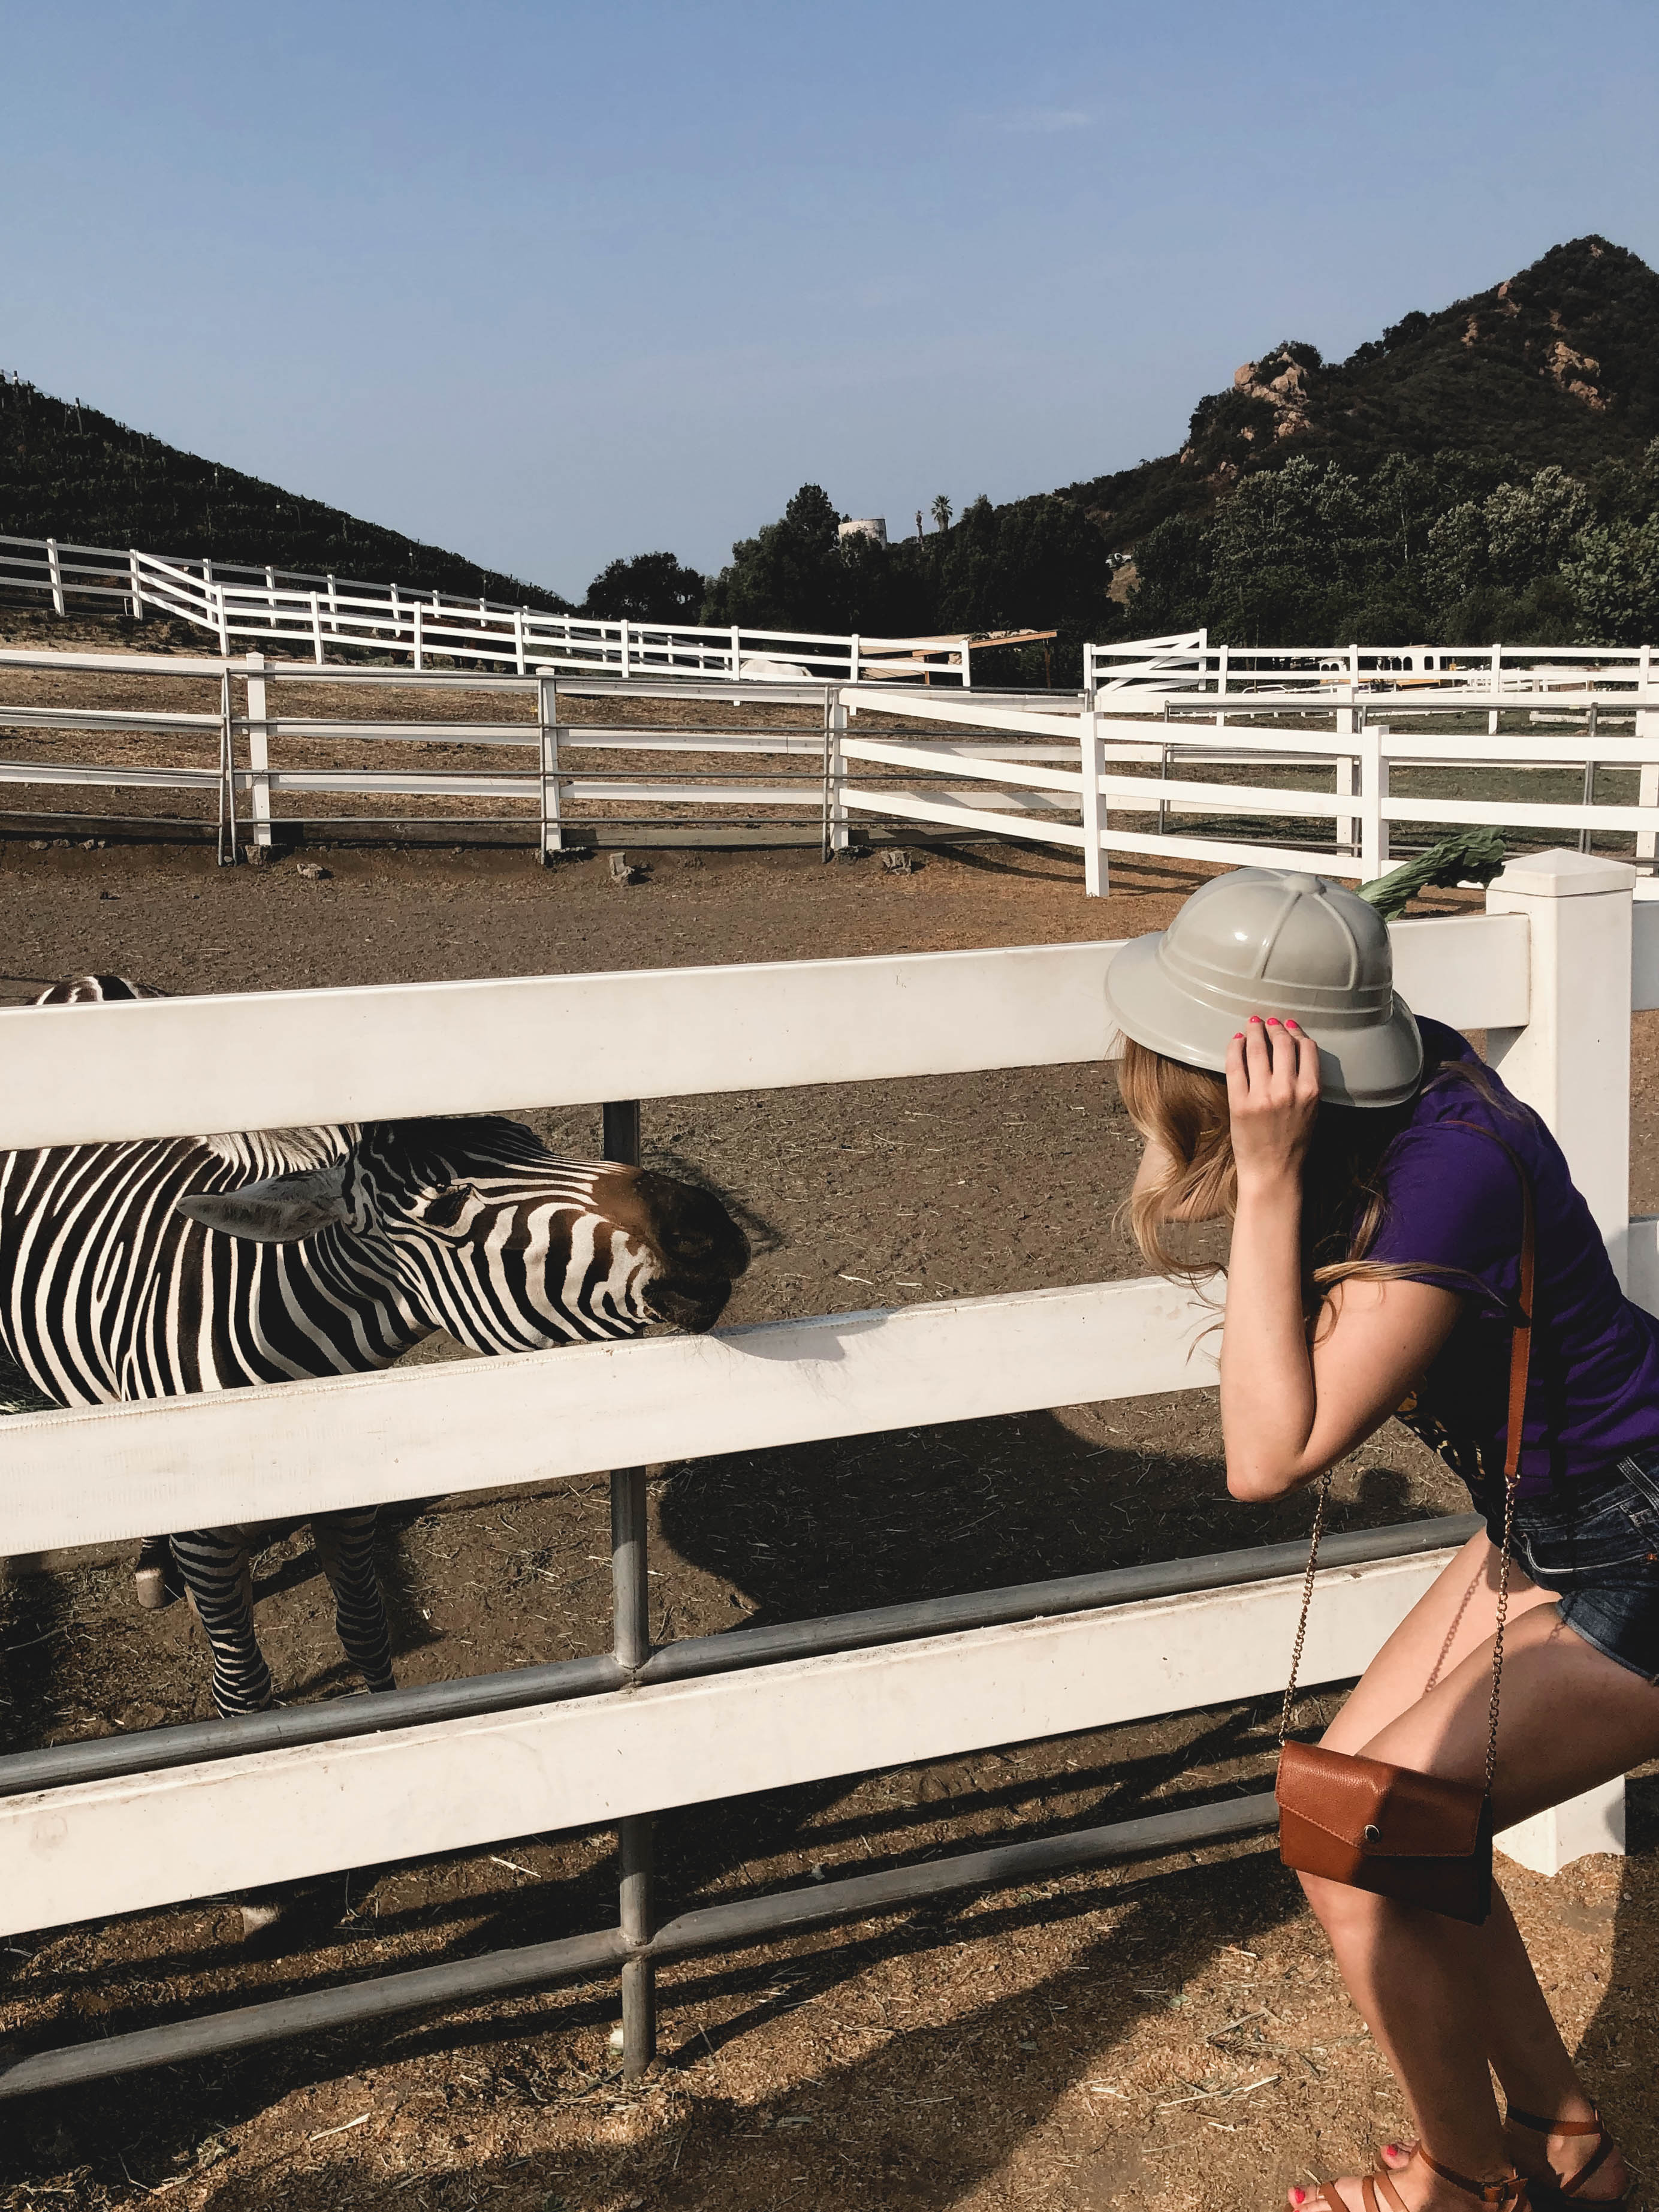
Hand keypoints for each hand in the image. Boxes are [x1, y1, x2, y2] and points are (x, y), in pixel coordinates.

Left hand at [1226, 1016, 1320, 1194]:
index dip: (1297, 1032)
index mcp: (1311, 1091)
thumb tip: (1295, 1053)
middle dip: (1274, 1028)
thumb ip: (1306, 1083)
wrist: (1273, 1172)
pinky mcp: (1239, 1102)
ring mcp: (1262, 1095)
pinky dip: (1235, 1048)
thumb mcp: (1312, 1111)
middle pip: (1282, 1043)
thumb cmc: (1294, 1144)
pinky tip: (1235, 1041)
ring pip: (1258, 1050)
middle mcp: (1288, 1090)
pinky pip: (1236, 1066)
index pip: (1306, 1049)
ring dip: (1254, 1032)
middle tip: (1267, 1022)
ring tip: (1251, 1025)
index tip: (1289, 1026)